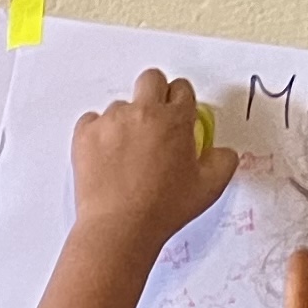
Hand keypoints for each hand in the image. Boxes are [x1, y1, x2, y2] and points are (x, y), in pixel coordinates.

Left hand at [71, 70, 239, 251]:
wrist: (120, 229)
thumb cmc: (162, 210)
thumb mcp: (209, 187)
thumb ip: (223, 160)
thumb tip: (221, 151)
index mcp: (176, 118)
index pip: (182, 88)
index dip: (180, 104)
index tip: (175, 119)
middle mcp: (143, 111)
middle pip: (151, 78)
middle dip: (154, 93)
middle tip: (152, 122)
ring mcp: (112, 121)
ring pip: (120, 105)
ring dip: (125, 121)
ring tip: (126, 154)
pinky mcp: (85, 135)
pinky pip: (91, 120)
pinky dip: (97, 134)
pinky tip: (105, 157)